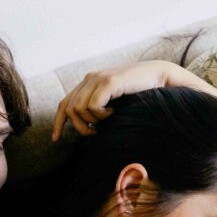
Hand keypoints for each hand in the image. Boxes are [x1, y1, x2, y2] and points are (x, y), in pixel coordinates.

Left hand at [52, 60, 186, 139]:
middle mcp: (90, 78)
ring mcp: (98, 78)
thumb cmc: (141, 94)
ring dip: (93, 121)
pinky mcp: (108, 81)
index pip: (65, 104)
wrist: (160, 77)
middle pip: (70, 109)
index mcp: (89, 83)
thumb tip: (88, 128)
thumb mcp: (115, 103)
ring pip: (79, 109)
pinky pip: (93, 106)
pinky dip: (102, 115)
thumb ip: (100, 109)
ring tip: (109, 119)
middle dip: (80, 127)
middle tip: (96, 133)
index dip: (58, 122)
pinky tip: (114, 112)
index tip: (56, 139)